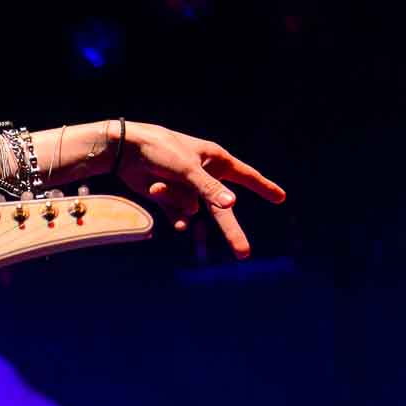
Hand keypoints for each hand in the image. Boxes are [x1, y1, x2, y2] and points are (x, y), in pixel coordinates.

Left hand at [118, 122, 286, 258]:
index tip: (281, 198)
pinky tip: (156, 191)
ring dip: (174, 198)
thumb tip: (231, 205)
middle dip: (232, 231)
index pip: (247, 176)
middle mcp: (205, 176)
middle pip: (223, 209)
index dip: (264, 187)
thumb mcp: (187, 168)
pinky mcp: (169, 198)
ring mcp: (187, 189)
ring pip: (191, 208)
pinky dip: (168, 207)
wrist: (125, 151)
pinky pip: (177, 213)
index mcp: (216, 160)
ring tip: (159, 182)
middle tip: (244, 255)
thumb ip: (208, 188)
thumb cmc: (160, 150)